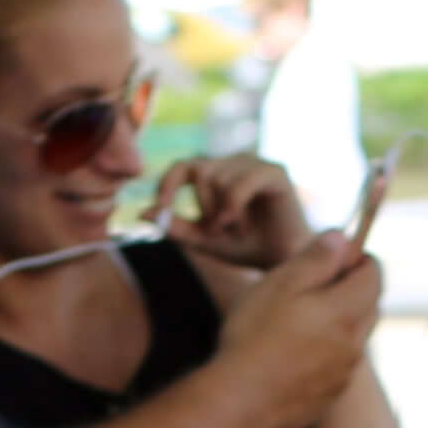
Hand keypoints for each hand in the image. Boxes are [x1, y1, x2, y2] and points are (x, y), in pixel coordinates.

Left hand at [151, 154, 309, 271]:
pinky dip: (233, 206)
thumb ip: (176, 227)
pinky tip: (240, 225)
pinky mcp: (274, 172)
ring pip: (219, 177)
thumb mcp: (204, 240)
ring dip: (221, 212)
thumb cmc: (246, 249)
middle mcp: (235, 163)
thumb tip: (142, 212)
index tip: (160, 205)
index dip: (168, 182)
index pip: (183, 165)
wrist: (284, 263)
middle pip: (200, 169)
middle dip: (202, 206)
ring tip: (237, 232)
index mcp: (217, 174)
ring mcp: (255, 165)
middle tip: (216, 232)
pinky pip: (240, 182)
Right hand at [212, 228, 384, 427]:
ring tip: (298, 320)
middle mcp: (354, 345)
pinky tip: (291, 355)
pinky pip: (337, 368)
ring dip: (338, 324)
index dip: (359, 258)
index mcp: (347, 312)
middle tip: (316, 284)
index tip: (337, 255)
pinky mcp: (328, 398)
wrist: (240, 401)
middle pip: (369, 307)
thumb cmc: (256, 336)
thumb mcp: (283, 283)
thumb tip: (342, 239)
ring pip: (353, 339)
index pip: (374, 275)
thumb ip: (318, 258)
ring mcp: (343, 375)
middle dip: (352, 289)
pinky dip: (325, 355)